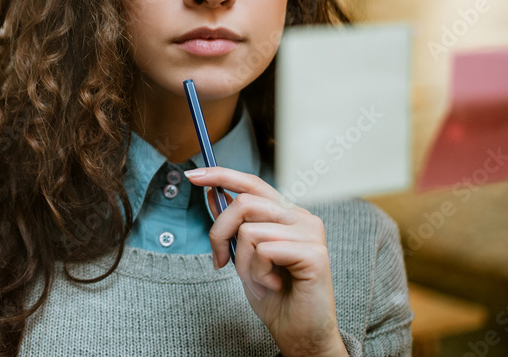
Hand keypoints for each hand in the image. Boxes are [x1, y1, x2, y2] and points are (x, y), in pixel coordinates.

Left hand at [184, 166, 348, 356]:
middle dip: (220, 233)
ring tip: (258, 280)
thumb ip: (233, 226)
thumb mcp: (243, 256)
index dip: (221, 175)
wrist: (298, 333)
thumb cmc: (274, 297)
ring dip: (242, 263)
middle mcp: (302, 217)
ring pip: (249, 230)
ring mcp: (310, 233)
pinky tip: (273, 285)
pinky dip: (258, 273)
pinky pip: (264, 251)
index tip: (193, 175)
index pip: (252, 183)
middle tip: (220, 261)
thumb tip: (211, 195)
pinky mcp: (314, 253)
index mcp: (286, 214)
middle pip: (244, 203)